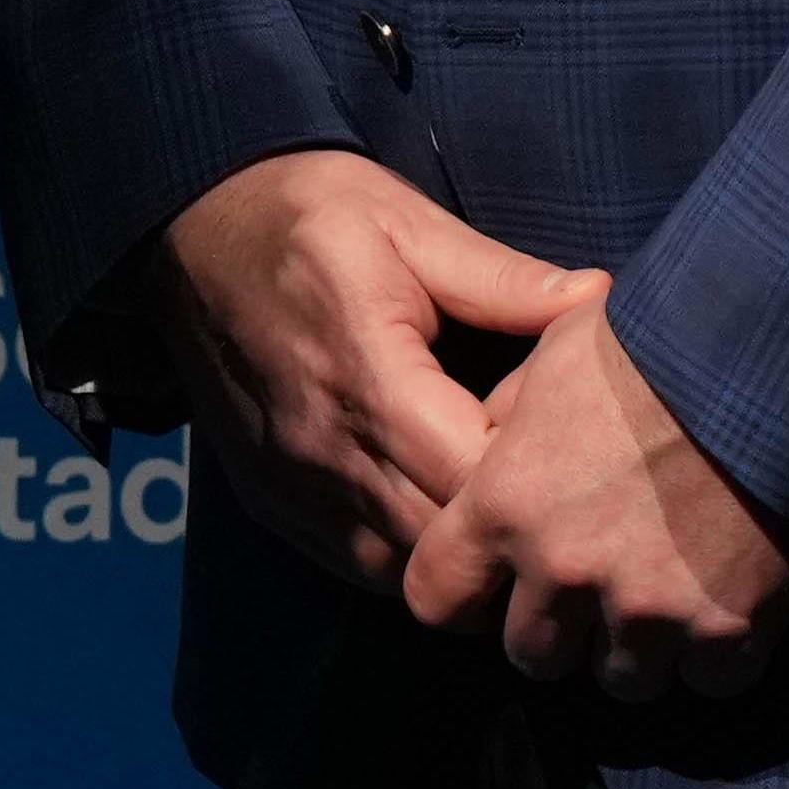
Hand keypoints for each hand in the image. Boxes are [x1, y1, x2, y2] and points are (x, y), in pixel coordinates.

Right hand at [157, 149, 586, 586]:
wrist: (187, 225)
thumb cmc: (308, 212)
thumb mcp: (409, 223)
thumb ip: (503, 280)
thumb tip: (601, 303)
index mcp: (368, 375)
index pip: (474, 479)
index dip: (536, 478)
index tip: (571, 443)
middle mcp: (324, 449)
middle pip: (444, 547)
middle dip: (510, 535)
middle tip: (554, 492)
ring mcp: (293, 486)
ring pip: (401, 576)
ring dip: (459, 558)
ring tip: (503, 513)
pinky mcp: (271, 503)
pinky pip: (357, 565)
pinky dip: (408, 558)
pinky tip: (440, 513)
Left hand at [405, 281, 788, 702]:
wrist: (778, 352)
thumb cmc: (662, 337)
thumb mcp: (556, 354)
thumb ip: (509, 422)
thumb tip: (489, 451)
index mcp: (507, 501)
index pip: (435, 599)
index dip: (464, 597)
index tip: (496, 586)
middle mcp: (566, 569)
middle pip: (532, 658)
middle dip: (561, 631)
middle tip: (599, 587)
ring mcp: (648, 609)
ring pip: (621, 679)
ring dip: (640, 647)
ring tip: (672, 590)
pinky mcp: (727, 628)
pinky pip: (707, 680)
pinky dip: (717, 653)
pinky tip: (733, 599)